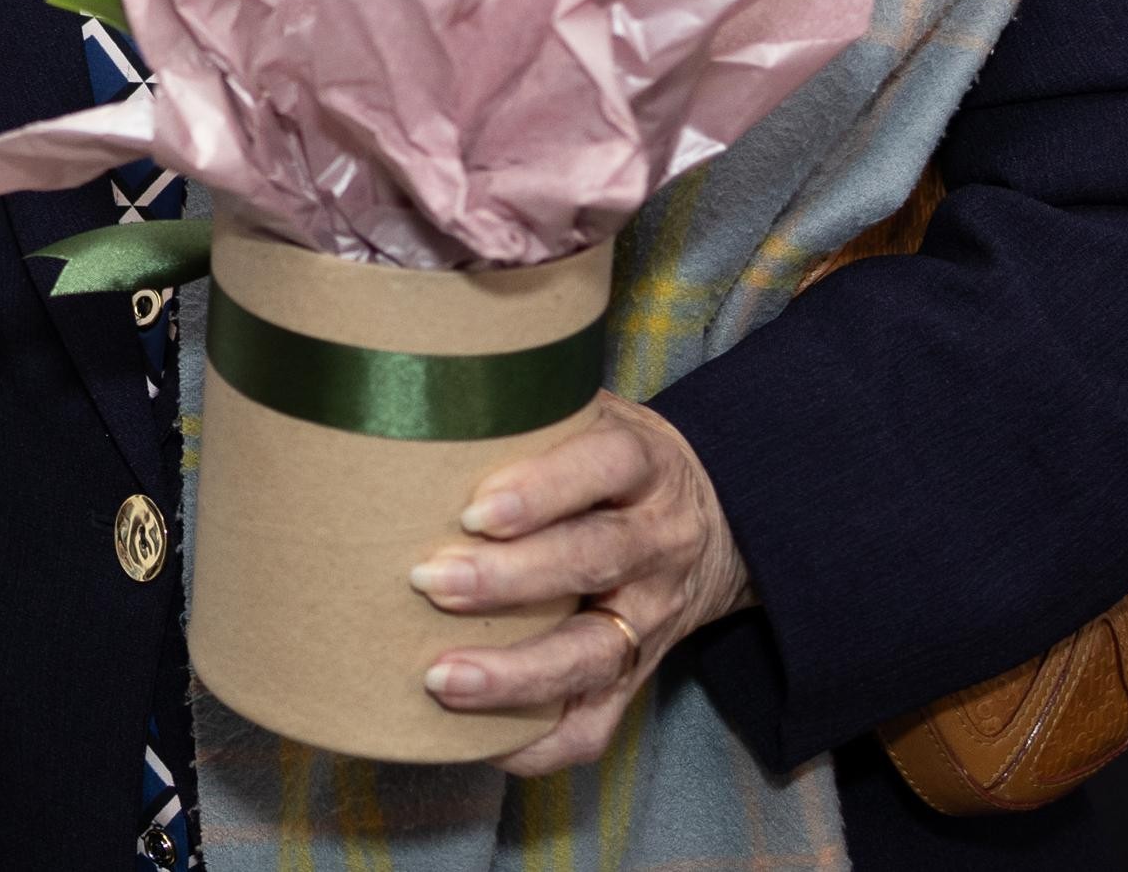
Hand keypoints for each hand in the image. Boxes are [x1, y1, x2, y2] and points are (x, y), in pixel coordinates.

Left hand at [411, 393, 752, 774]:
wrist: (719, 517)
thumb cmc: (610, 459)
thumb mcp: (587, 412)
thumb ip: (520, 406)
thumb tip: (408, 383)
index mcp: (642, 465)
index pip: (604, 467)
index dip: (542, 489)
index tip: (474, 509)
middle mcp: (656, 541)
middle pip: (594, 561)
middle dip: (509, 580)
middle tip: (429, 582)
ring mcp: (651, 615)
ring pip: (595, 653)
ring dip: (517, 674)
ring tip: (440, 679)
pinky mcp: (639, 673)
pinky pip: (601, 722)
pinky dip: (541, 742)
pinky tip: (481, 744)